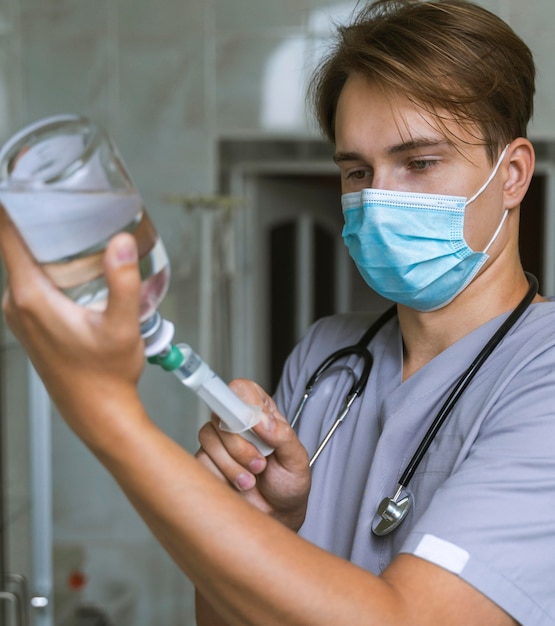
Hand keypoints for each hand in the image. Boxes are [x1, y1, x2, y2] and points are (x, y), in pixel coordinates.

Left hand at [0, 205, 145, 442]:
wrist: (97, 412)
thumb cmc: (106, 375)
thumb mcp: (122, 326)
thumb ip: (122, 282)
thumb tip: (121, 242)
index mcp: (31, 297)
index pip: (7, 236)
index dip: (9, 202)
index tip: (19, 179)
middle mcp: (17, 303)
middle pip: (17, 244)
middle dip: (40, 218)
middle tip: (69, 197)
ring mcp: (20, 314)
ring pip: (26, 263)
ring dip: (48, 244)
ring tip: (79, 228)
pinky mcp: (29, 322)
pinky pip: (31, 280)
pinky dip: (48, 266)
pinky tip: (77, 267)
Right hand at [197, 379, 310, 530]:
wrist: (277, 515)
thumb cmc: (288, 483)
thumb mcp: (296, 459)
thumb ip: (283, 436)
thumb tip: (262, 420)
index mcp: (261, 412)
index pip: (242, 389)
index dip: (242, 401)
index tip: (249, 422)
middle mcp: (237, 423)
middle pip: (221, 414)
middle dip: (240, 445)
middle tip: (260, 463)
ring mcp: (220, 441)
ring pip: (209, 437)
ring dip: (233, 464)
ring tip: (252, 479)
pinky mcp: (207, 461)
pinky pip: (202, 460)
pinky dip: (224, 476)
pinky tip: (240, 485)